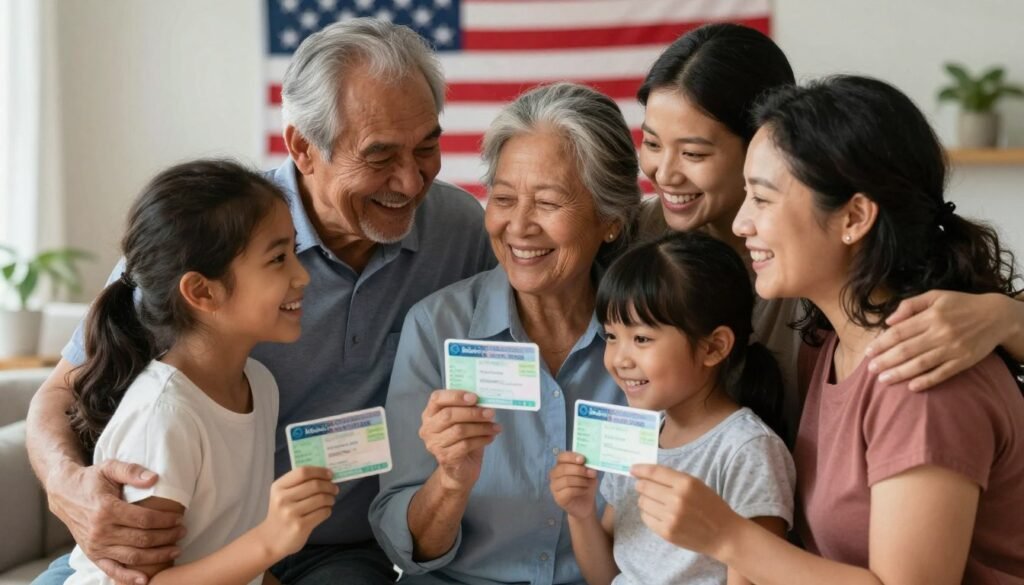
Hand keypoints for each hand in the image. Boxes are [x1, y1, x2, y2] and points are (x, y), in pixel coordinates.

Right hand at [46, 459, 184, 584]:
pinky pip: (112, 570)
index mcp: (106, 509)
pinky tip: (145, 580)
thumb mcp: (110, 467)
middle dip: (167, 537)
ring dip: (157, 556)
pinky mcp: (92, 555)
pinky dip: (128, 577)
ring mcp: (96, 546)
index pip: (144, 519)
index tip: (179, 518)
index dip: (165, 521)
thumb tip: (154, 479)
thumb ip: (132, 471)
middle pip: (142, 539)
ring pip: (132, 556)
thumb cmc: (91, 480)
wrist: (64, 494)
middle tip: (183, 532)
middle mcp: (100, 531)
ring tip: (175, 550)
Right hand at [258, 467, 337, 559]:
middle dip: (329, 486)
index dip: (320, 471)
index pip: (303, 472)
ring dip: (330, 498)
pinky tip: (325, 511)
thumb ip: (299, 483)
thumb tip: (326, 475)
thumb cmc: (281, 513)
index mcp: (278, 487)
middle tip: (334, 488)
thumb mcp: (282, 495)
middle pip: (315, 485)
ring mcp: (291, 513)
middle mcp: (283, 499)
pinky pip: (322, 513)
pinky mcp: (300, 526)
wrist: (271, 540)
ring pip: (321, 499)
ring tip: (331, 500)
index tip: (330, 474)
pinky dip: (328, 510)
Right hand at [419, 390, 500, 491]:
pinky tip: (490, 437)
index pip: (437, 398)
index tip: (474, 397)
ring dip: (481, 427)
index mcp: (430, 414)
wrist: (459, 469)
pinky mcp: (445, 457)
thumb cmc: (461, 440)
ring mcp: (434, 444)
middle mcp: (428, 428)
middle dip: (472, 412)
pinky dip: (481, 439)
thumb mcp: (463, 421)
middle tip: (490, 412)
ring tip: (495, 426)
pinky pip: (465, 445)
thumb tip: (484, 399)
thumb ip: (467, 408)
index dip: (455, 396)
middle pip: (449, 415)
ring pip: (459, 430)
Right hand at [549, 452, 598, 518]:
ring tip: (588, 484)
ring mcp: (554, 487)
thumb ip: (588, 467)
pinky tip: (584, 490)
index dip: (571, 457)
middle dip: (579, 470)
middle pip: (563, 468)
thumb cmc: (585, 486)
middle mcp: (554, 475)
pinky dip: (580, 490)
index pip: (561, 457)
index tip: (582, 459)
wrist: (585, 505)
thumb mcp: (589, 474)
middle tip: (591, 473)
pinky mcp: (558, 498)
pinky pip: (569, 491)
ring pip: (566, 480)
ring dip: (581, 481)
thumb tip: (589, 463)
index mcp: (561, 465)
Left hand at [631, 464, 741, 558]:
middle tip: (641, 485)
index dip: (640, 469)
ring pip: (642, 502)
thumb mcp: (697, 485)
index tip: (632, 469)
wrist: (724, 535)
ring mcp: (670, 517)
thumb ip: (673, 479)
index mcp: (686, 484)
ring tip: (653, 501)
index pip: (655, 472)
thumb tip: (647, 473)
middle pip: (645, 487)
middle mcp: (676, 499)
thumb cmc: (711, 506)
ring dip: (644, 499)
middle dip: (640, 484)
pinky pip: (646, 518)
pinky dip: (647, 513)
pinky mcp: (666, 532)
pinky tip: (656, 513)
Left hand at [865, 290, 1016, 390]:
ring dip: (900, 373)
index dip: (881, 343)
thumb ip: (910, 305)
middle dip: (885, 360)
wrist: (996, 316)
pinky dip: (926, 381)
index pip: (899, 332)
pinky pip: (942, 374)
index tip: (868, 352)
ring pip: (921, 363)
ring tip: (882, 379)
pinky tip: (911, 387)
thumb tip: (889, 320)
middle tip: (869, 369)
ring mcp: (952, 349)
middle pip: (906, 350)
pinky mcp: (964, 361)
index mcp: (931, 316)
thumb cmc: (961, 304)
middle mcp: (940, 333)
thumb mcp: (936, 296)